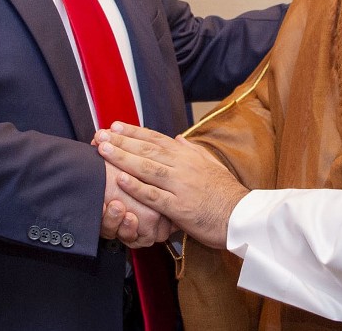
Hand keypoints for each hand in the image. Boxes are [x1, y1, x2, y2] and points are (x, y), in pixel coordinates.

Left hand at [95, 122, 248, 248]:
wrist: (242, 216)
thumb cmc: (226, 192)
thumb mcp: (211, 164)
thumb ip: (192, 150)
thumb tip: (178, 138)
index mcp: (188, 156)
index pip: (156, 139)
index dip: (133, 132)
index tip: (114, 126)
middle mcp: (183, 166)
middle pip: (147, 150)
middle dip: (121, 142)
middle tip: (99, 135)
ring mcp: (181, 186)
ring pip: (147, 168)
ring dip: (123, 158)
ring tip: (103, 151)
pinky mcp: (180, 207)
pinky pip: (154, 196)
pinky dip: (137, 187)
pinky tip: (121, 179)